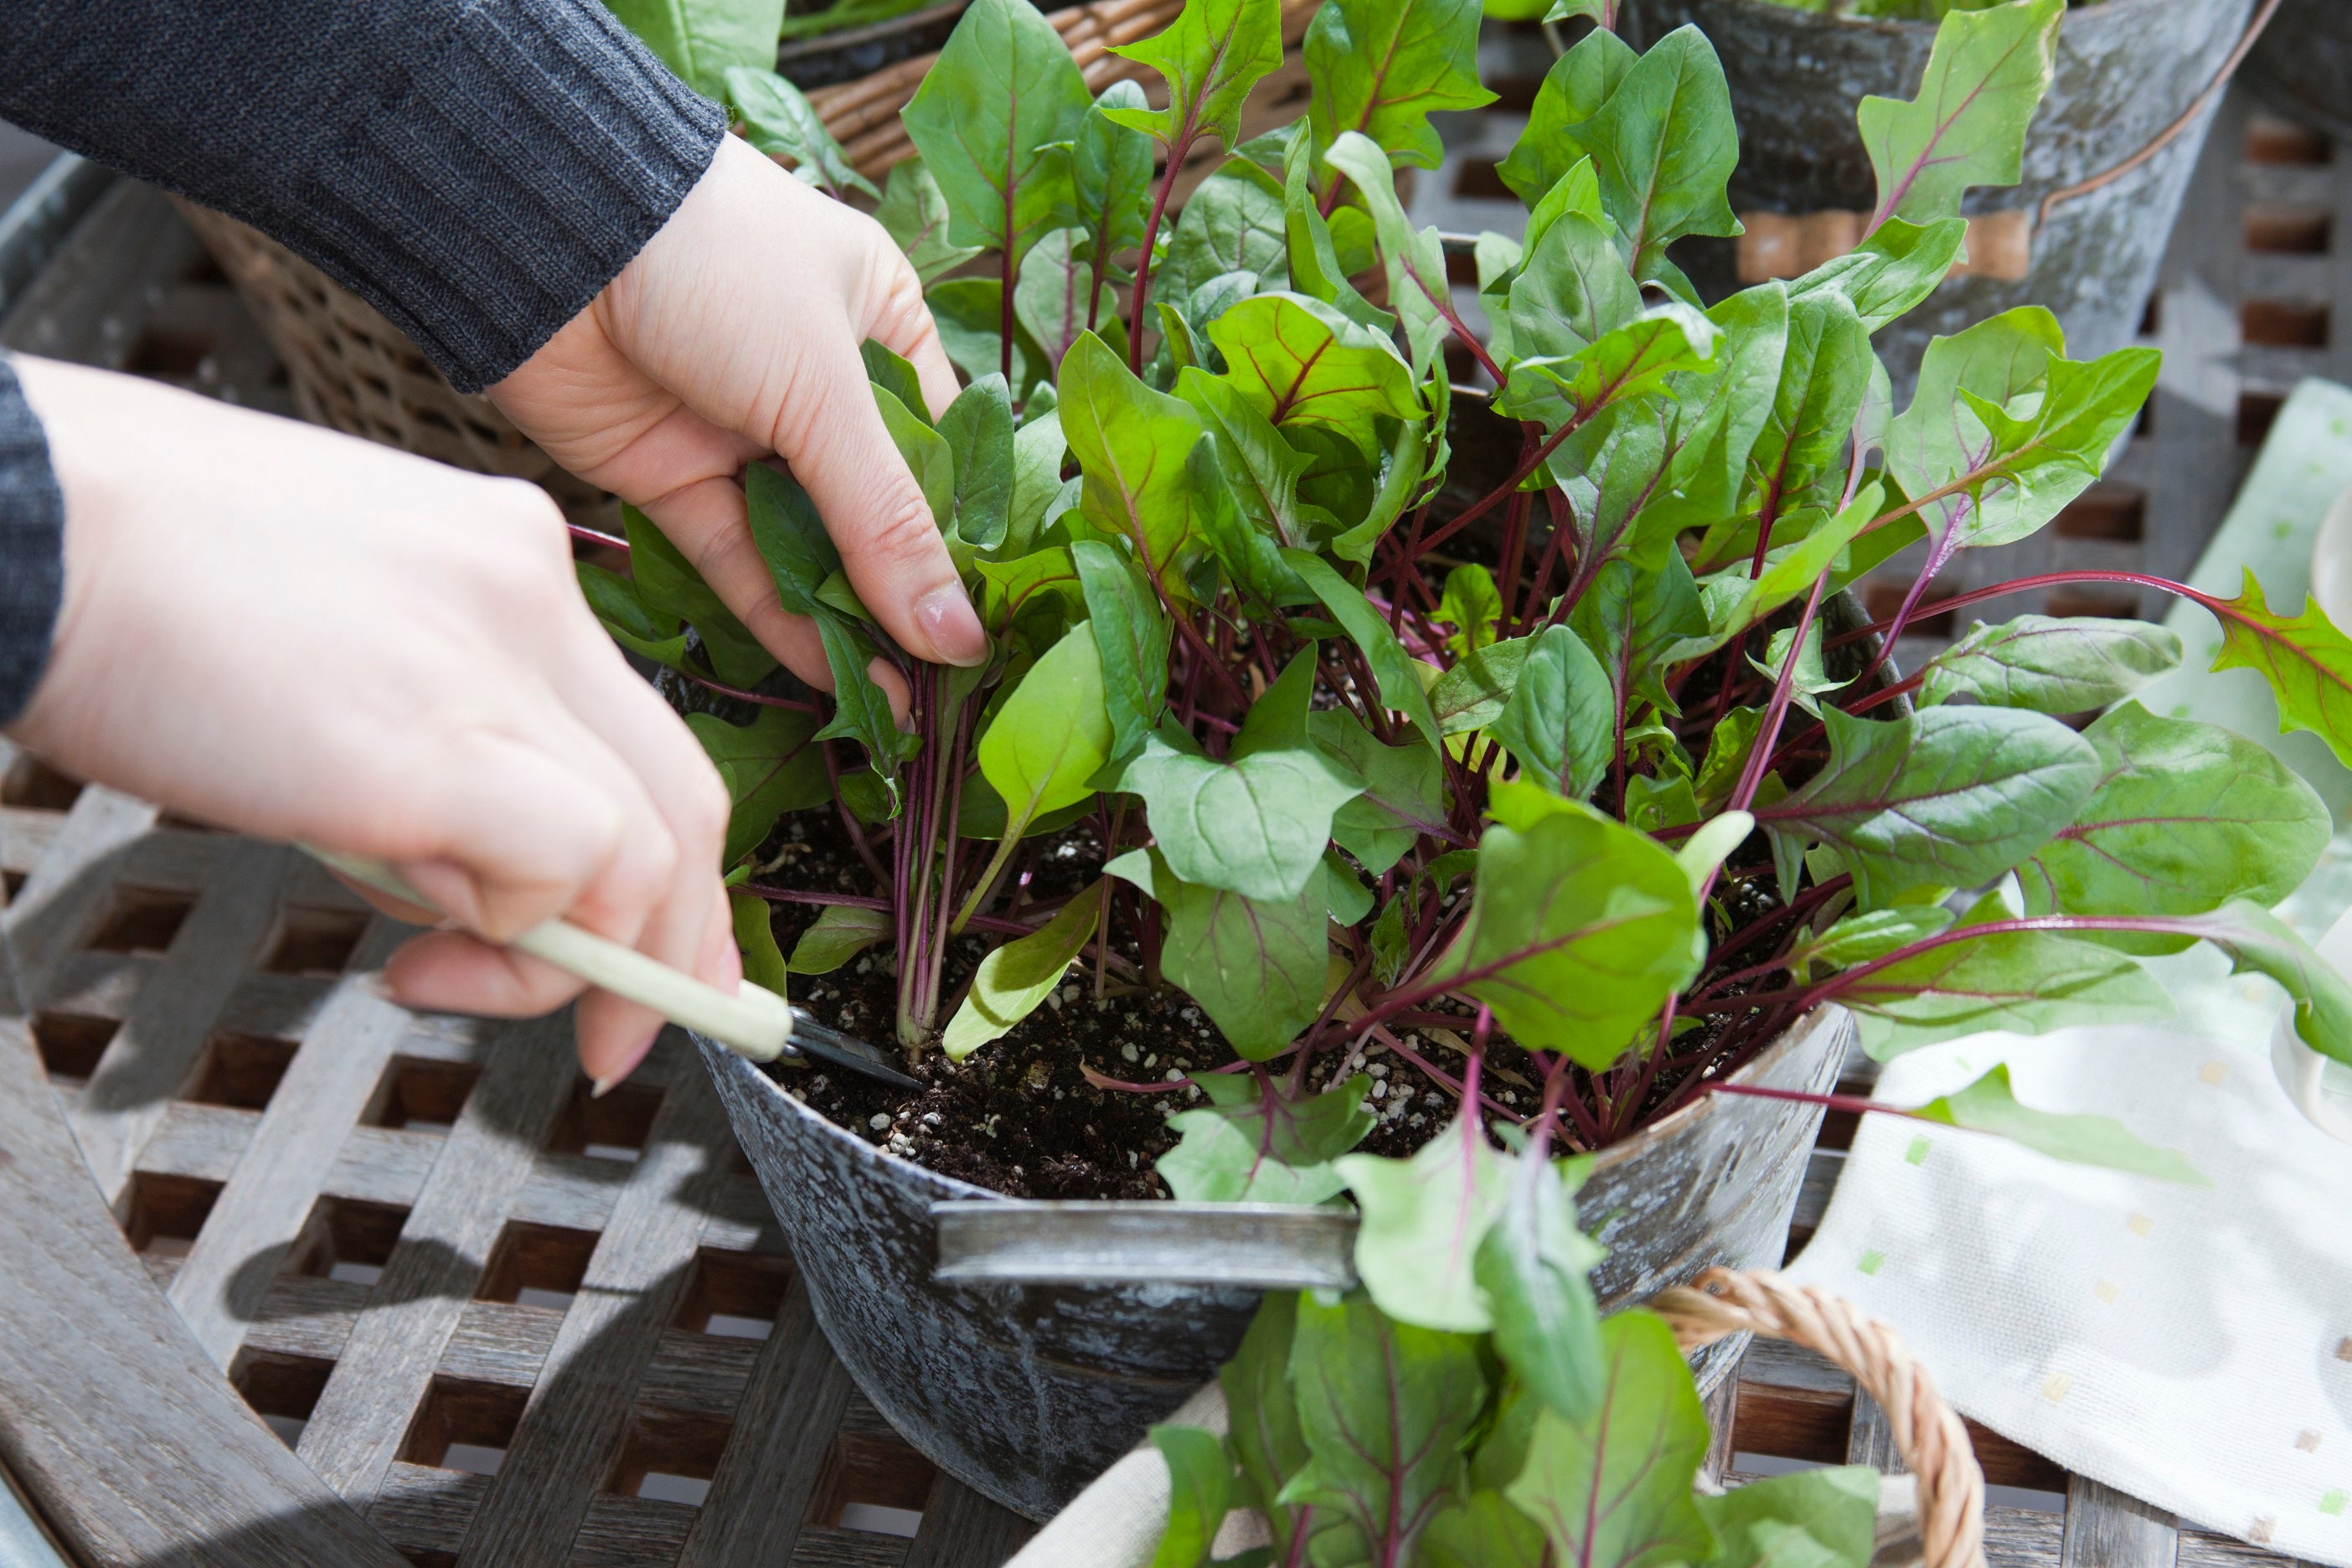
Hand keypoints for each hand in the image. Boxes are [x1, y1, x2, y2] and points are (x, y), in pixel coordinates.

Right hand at [8, 356, 736, 1087]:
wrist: (21, 518)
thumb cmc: (125, 581)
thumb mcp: (332, 643)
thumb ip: (425, 730)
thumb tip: (461, 869)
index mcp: (506, 557)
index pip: (646, 736)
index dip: (665, 869)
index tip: (649, 953)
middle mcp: (532, 597)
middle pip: (681, 804)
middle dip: (669, 949)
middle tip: (612, 1032)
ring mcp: (496, 668)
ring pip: (639, 851)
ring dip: (557, 957)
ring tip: (438, 972)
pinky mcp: (436, 749)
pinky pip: (566, 868)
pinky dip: (511, 931)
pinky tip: (409, 931)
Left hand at [491, 135, 985, 702]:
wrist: (547, 231)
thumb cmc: (716, 265)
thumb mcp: (826, 389)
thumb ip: (887, 521)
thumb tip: (956, 637)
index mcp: (879, 324)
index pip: (943, 452)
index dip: (965, 540)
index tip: (992, 626)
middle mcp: (817, 383)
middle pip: (877, 510)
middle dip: (908, 597)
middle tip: (952, 689)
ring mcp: (743, 435)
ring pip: (810, 548)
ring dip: (851, 624)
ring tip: (900, 707)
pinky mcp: (674, 479)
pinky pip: (742, 566)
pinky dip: (784, 624)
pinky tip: (836, 681)